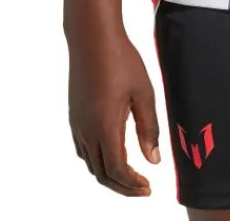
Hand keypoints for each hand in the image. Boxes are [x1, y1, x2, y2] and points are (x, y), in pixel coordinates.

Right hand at [68, 30, 159, 195]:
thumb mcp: (144, 94)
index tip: (149, 188)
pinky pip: (84, 150)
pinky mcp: (75, 117)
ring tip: (132, 176)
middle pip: (101, 173)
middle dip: (122, 186)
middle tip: (143, 189)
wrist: (92, 40)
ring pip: (91, 163)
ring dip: (110, 175)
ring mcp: (77, 125)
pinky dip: (99, 161)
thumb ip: (149, 128)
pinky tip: (114, 154)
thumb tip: (153, 160)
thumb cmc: (122, 62)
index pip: (116, 169)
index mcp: (105, 127)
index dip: (132, 184)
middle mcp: (86, 131)